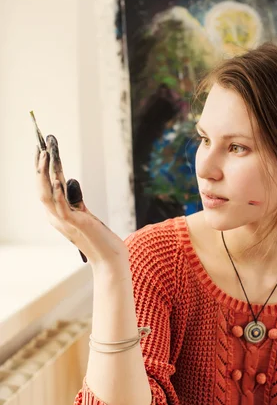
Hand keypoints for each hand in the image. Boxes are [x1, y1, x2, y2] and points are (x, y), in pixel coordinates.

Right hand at [35, 134, 128, 267]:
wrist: (110, 259)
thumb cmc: (99, 238)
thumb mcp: (84, 215)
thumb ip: (75, 201)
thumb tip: (68, 181)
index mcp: (56, 215)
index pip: (44, 188)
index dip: (40, 169)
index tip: (40, 150)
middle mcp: (55, 218)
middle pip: (40, 188)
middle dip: (39, 166)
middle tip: (41, 145)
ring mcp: (63, 222)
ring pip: (46, 195)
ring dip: (44, 174)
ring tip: (47, 155)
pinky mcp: (75, 225)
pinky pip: (62, 207)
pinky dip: (58, 193)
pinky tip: (59, 179)